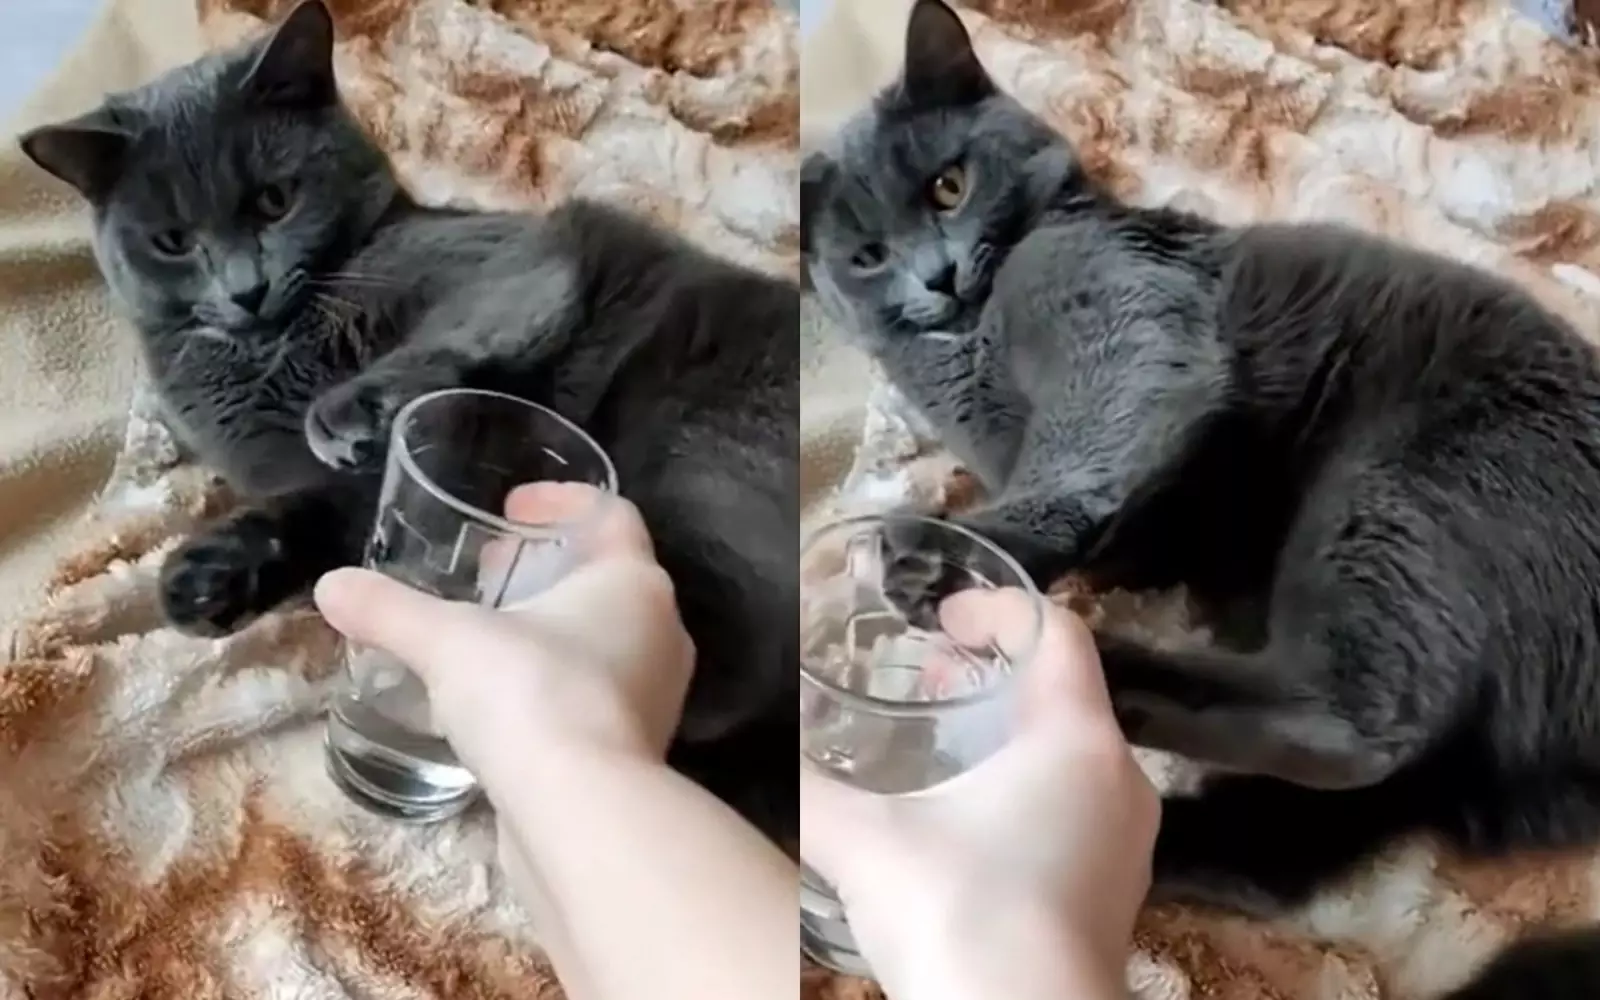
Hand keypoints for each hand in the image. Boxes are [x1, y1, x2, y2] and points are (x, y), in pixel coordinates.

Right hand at [313, 482, 695, 789]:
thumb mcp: (447, 641)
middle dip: (549, 568)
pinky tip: (506, 701)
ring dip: (554, 628)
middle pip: (610, 576)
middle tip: (491, 573)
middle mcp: (663, 629)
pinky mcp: (639, 745)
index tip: (512, 509)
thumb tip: (330, 587)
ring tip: (491, 637)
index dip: (562, 501)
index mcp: (635, 581)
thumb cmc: (530, 695)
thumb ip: (389, 610)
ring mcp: (658, 692)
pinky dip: (558, 682)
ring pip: (609, 638)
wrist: (581, 812)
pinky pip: (600, 693)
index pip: (612, 514)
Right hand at [801, 591, 1159, 996]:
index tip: (940, 617)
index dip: (997, 609)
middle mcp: (1120, 780)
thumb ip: (810, 786)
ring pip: (1072, 754)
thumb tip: (767, 742)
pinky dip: (1026, 790)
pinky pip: (1077, 809)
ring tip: (939, 751)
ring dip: (1008, 736)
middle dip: (992, 673)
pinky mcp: (1115, 894)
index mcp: (1076, 740)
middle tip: (924, 681)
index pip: (1058, 631)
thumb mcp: (864, 840)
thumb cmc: (956, 914)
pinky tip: (965, 826)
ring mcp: (1127, 843)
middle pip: (1064, 691)